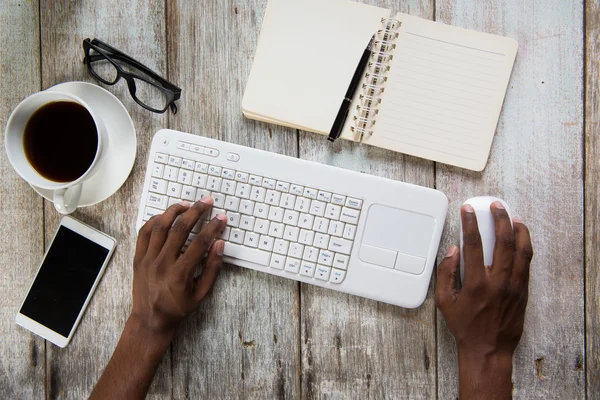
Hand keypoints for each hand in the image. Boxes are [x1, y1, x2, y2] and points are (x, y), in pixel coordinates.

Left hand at [131, 198, 226, 336]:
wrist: (150, 320)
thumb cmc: (177, 308)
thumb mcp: (201, 294)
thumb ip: (212, 268)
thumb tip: (219, 245)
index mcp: (179, 274)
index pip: (199, 243)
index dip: (212, 228)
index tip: (221, 219)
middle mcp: (162, 264)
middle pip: (179, 229)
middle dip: (195, 212)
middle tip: (206, 202)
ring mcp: (147, 260)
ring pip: (159, 227)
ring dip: (174, 211)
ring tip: (186, 204)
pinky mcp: (138, 258)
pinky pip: (144, 233)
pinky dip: (154, 221)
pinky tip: (165, 216)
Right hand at [435, 201, 532, 398]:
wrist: (488, 349)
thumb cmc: (465, 326)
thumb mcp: (444, 302)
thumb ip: (445, 273)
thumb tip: (453, 250)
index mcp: (476, 283)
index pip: (474, 244)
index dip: (470, 223)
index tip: (468, 210)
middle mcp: (498, 282)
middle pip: (502, 242)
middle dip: (499, 219)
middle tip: (495, 206)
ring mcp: (514, 286)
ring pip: (521, 250)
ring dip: (517, 229)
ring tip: (513, 216)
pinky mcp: (523, 291)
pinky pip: (527, 263)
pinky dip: (525, 246)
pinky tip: (521, 237)